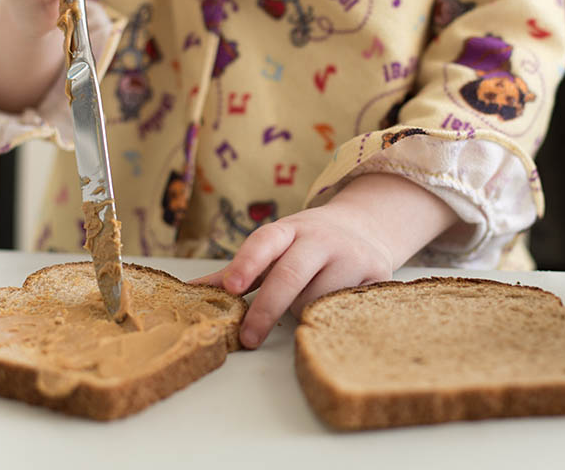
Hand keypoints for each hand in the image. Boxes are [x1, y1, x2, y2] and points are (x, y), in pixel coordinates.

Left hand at [191, 173, 459, 347]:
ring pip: (317, 299)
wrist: (366, 226)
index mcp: (289, 230)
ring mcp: (351, 255)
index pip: (264, 242)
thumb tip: (188, 291)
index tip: (232, 287)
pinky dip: (333, 315)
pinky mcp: (376, 274)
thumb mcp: (275, 247)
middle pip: (290, 275)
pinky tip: (331, 311)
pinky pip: (347, 307)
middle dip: (266, 309)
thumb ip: (237, 270)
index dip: (247, 263)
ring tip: (304, 305)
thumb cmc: (307, 243)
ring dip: (303, 312)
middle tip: (249, 338)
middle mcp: (320, 239)